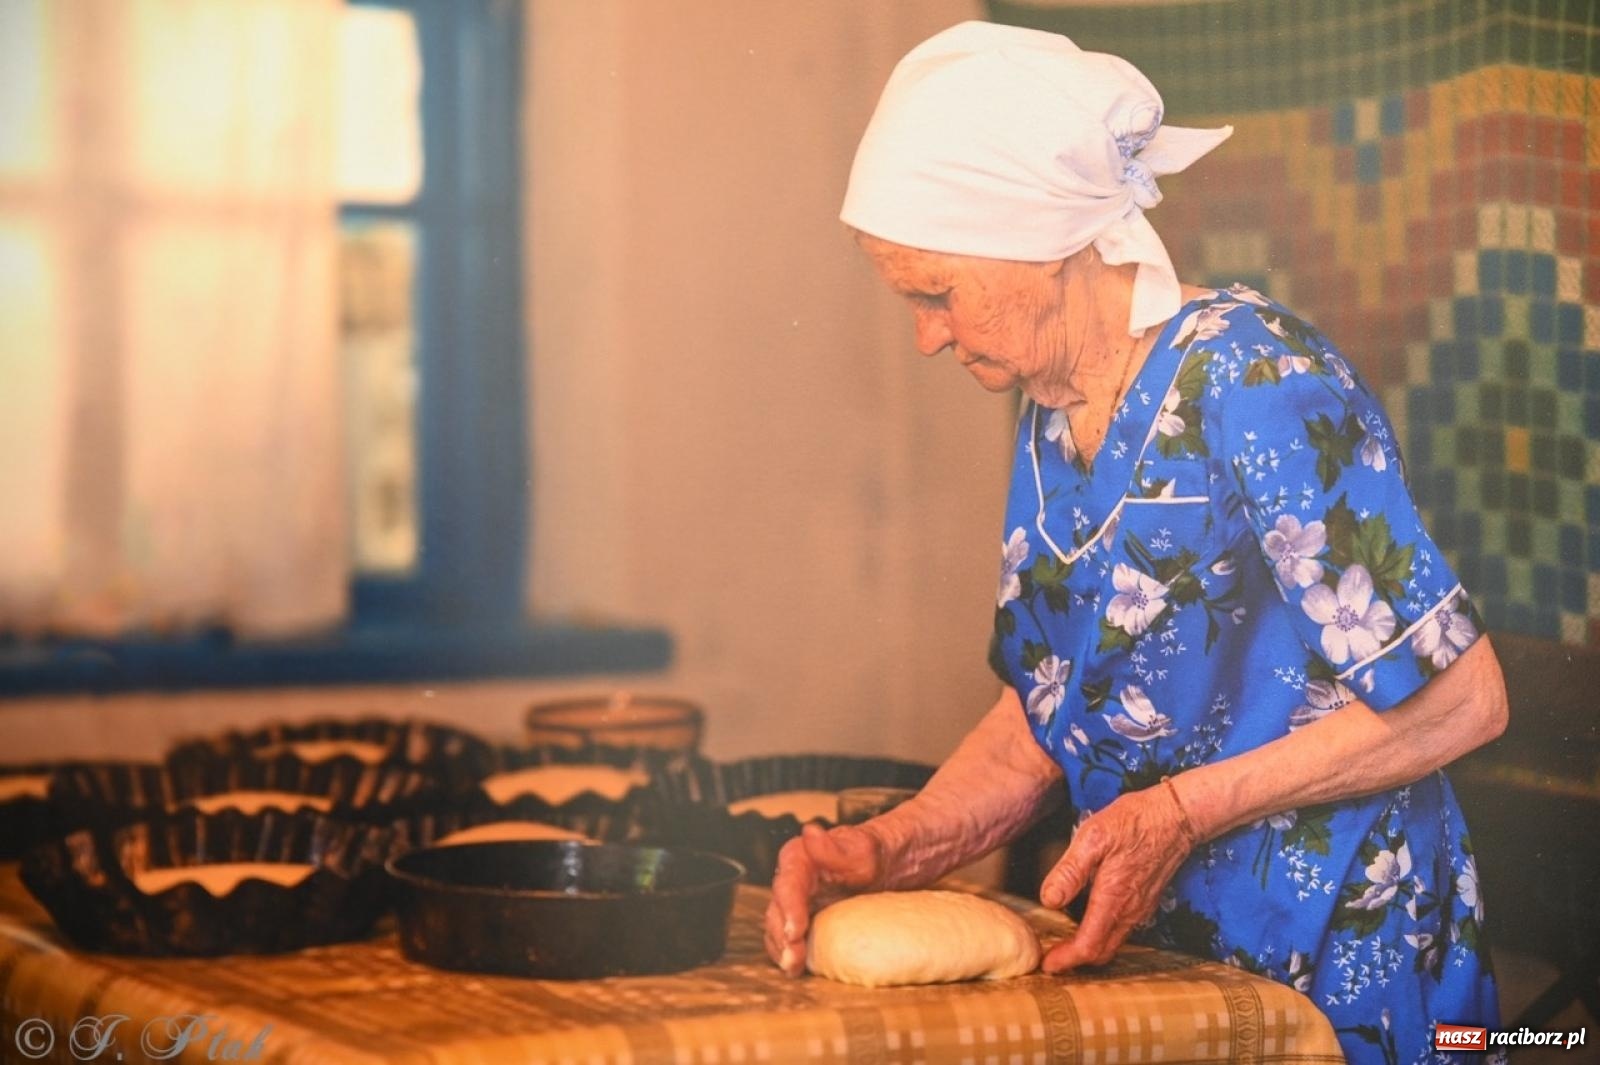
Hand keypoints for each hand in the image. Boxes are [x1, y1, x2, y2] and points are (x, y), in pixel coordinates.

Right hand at [763, 822, 886, 976]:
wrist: (891, 867)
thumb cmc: (876, 855)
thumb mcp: (862, 849)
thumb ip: (834, 846)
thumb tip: (809, 832)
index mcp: (800, 859)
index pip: (787, 883)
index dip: (788, 908)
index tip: (794, 930)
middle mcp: (792, 881)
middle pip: (777, 909)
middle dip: (782, 936)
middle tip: (793, 959)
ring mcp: (796, 903)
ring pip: (777, 927)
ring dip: (782, 949)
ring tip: (794, 968)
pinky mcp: (804, 921)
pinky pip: (787, 938)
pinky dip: (789, 954)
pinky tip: (798, 969)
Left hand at [1037, 783, 1193, 971]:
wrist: (1175, 816)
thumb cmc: (1134, 822)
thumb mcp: (1094, 837)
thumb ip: (1070, 871)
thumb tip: (1049, 901)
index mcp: (1113, 899)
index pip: (1089, 946)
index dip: (1066, 960)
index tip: (1046, 965)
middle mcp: (1130, 911)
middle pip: (1101, 952)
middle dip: (1075, 960)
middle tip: (1051, 957)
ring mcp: (1140, 908)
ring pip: (1113, 943)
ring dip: (1089, 949)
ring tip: (1064, 942)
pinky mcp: (1145, 901)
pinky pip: (1122, 930)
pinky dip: (1102, 935)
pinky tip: (1087, 921)